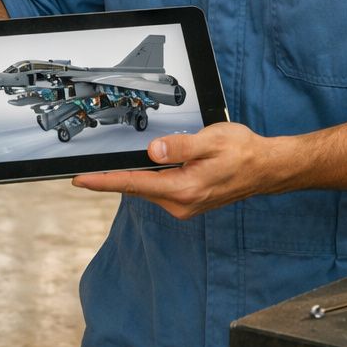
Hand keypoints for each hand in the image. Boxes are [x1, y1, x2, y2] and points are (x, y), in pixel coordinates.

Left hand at [72, 123, 287, 219]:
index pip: (134, 184)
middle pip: (136, 187)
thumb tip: (153, 151)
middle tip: (90, 168)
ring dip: (135, 176)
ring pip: (147, 188)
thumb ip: (180, 146)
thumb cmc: (242, 152)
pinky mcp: (186, 202)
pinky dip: (149, 179)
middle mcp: (181, 203)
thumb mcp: (211, 140)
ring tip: (126, 164)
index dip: (104, 182)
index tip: (81, 180)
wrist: (265, 168)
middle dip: (114, 177)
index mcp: (184, 188)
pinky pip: (159, 189)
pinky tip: (151, 167)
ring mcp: (183, 206)